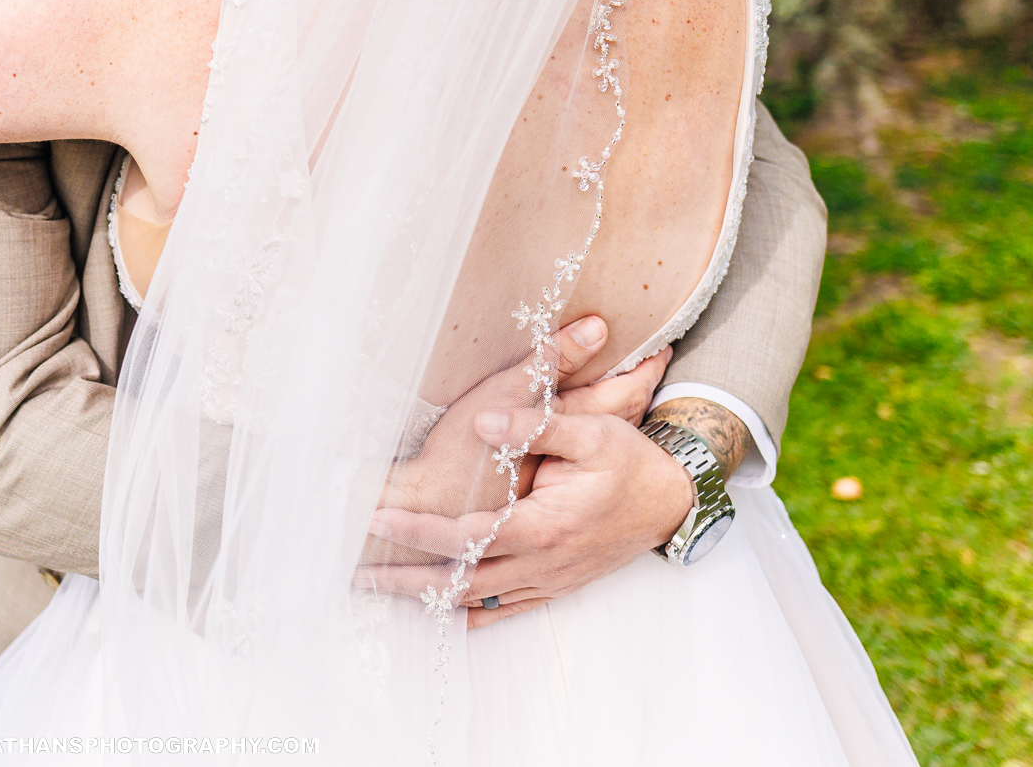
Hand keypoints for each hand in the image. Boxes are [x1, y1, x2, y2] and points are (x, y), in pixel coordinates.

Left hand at [360, 401, 692, 627]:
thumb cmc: (630, 462)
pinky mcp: (556, 585)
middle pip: (462, 582)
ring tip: (385, 589)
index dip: (418, 533)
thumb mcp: (592, 431)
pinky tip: (443, 612)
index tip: (377, 521)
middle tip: (359, 573)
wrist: (674, 501)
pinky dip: (471, 612)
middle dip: (407, 580)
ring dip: (430, 598)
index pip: (466, 537)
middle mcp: (542, 563)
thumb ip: (537, 424)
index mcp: (544, 526)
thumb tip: (485, 420)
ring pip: (480, 601)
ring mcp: (550, 580)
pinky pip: (507, 608)